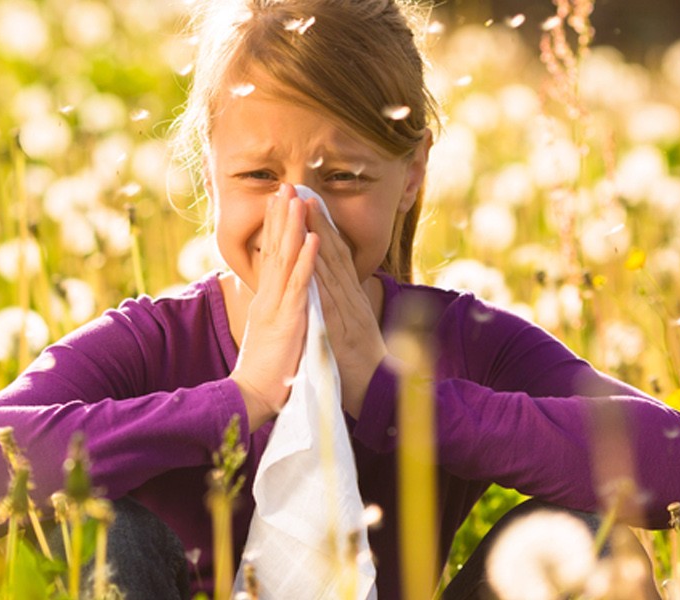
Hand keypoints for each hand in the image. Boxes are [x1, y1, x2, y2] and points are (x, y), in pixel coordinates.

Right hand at [229, 184, 320, 431]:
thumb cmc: (266, 372)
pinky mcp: (288, 319)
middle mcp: (268, 297)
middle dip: (280, 216)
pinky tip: (312, 238)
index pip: (270, 256)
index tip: (280, 202)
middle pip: (274, 249)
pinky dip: (306, 260)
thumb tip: (276, 299)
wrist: (253, 396)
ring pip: (285, 259)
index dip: (276, 228)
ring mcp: (277, 306)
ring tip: (297, 199)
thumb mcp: (270, 334)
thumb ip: (274, 313)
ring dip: (292, 227)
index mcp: (266, 300)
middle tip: (285, 186)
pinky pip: (299, 285)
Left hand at [300, 188, 387, 418]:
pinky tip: (311, 253)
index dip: (321, 227)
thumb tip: (332, 291)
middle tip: (301, 189)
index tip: (307, 201)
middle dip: (316, 219)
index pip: (334, 256)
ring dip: (317, 235)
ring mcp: (347, 311)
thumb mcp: (351, 329)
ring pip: (330, 266)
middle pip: (332, 252)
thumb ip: (342, 307)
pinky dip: (320, 273)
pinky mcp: (341, 328)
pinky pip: (328, 297)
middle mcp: (350, 298)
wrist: (378, 394)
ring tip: (303, 206)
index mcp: (350, 298)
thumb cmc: (360, 365)